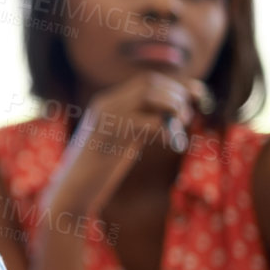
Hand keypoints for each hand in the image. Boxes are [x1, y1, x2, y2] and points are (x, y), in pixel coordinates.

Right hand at [48, 72, 207, 215]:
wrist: (72, 189)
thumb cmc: (97, 170)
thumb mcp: (121, 141)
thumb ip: (140, 125)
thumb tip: (172, 115)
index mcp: (106, 102)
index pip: (146, 80)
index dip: (176, 85)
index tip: (197, 95)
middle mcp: (105, 103)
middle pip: (150, 82)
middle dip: (176, 94)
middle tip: (186, 117)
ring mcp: (107, 117)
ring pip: (149, 95)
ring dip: (173, 107)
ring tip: (180, 126)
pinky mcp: (112, 136)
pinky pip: (148, 122)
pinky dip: (167, 131)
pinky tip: (173, 144)